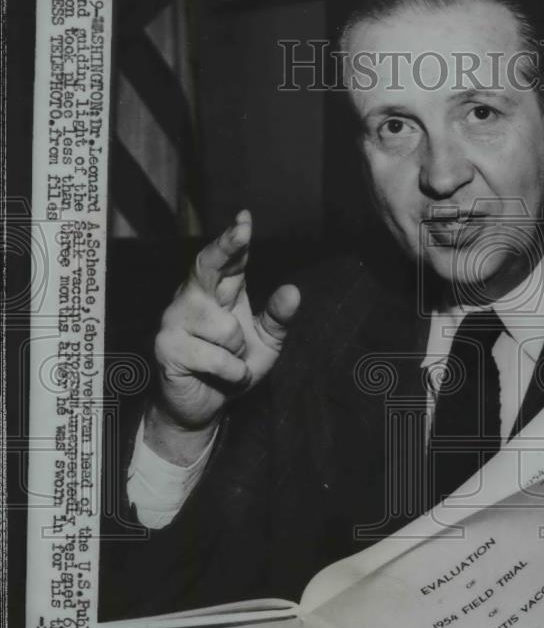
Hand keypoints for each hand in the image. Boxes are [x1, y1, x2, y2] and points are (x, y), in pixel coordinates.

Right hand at [148, 210, 299, 460]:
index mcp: (217, 292)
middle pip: (207, 266)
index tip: (245, 219)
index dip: (234, 239)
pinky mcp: (167, 347)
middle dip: (225, 248)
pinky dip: (231, 373)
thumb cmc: (232, 369)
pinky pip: (217, 358)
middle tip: (242, 231)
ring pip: (226, 328)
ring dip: (238, 353)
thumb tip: (293, 291)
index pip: (227, 260)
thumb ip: (277, 318)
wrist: (203, 408)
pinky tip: (220, 377)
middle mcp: (193, 299)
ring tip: (228, 362)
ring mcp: (175, 321)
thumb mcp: (264, 344)